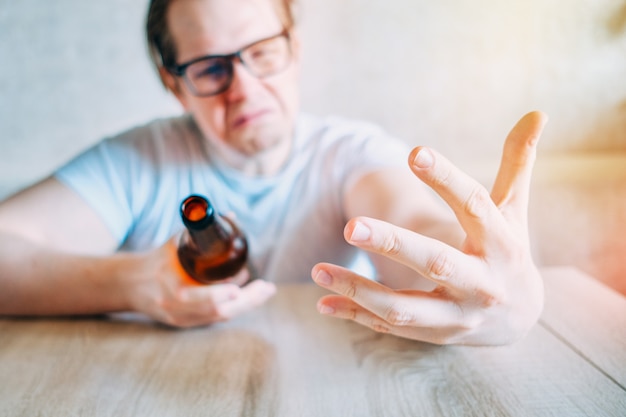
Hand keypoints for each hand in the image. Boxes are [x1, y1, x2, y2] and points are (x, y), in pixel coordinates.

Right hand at [125, 236, 275, 327]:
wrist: (130, 285)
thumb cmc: (156, 260)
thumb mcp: (175, 243)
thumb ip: (200, 229)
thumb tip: (231, 214)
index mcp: (170, 288)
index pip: (196, 297)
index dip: (217, 294)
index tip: (237, 286)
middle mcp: (176, 308)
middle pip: (217, 311)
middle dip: (246, 300)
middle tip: (267, 288)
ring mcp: (181, 319)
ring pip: (219, 317)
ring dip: (245, 304)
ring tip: (264, 290)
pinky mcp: (186, 324)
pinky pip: (215, 319)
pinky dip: (234, 308)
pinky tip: (249, 297)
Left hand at [312, 111, 546, 344]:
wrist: (520, 318)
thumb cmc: (508, 250)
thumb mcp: (514, 209)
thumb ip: (517, 163)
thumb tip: (536, 111)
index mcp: (502, 244)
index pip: (475, 207)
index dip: (447, 179)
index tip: (415, 153)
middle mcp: (481, 283)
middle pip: (436, 263)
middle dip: (394, 245)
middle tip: (351, 226)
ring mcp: (456, 315)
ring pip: (404, 306)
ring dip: (359, 289)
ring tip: (318, 269)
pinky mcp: (434, 334)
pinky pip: (390, 328)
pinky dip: (356, 316)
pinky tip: (324, 303)